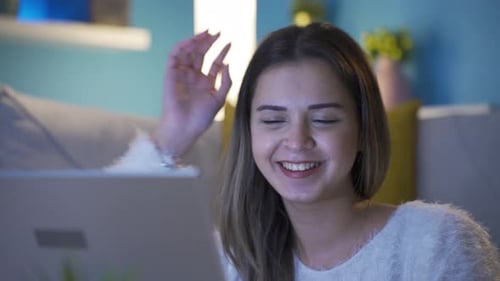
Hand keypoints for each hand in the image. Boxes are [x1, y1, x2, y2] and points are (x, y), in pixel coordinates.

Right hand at [154, 31, 231, 155]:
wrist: (184, 129)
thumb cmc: (200, 119)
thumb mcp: (219, 99)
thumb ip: (225, 81)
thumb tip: (227, 63)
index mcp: (206, 83)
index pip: (214, 63)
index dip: (221, 52)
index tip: (229, 43)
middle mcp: (194, 77)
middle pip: (201, 55)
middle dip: (208, 43)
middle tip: (217, 32)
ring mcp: (182, 75)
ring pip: (188, 53)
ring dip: (196, 42)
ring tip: (206, 34)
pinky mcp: (171, 75)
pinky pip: (174, 57)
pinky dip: (182, 47)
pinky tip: (192, 41)